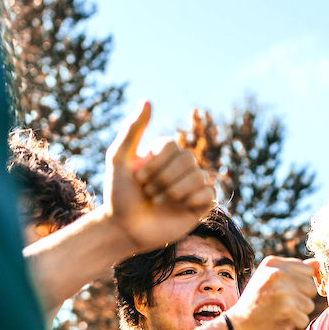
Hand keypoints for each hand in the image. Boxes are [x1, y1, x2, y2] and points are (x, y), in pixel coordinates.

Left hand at [104, 101, 214, 254]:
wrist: (125, 230)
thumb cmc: (118, 195)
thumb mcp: (118, 159)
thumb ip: (133, 130)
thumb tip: (148, 100)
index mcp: (164, 155)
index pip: (173, 146)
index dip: (156, 163)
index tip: (138, 179)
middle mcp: (179, 169)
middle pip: (187, 160)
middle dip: (164, 178)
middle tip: (148, 193)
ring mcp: (191, 187)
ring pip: (199, 176)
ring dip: (174, 190)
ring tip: (158, 202)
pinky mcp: (200, 206)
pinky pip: (209, 194)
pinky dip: (193, 198)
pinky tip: (179, 206)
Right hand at [226, 257, 318, 329]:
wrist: (240, 325)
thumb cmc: (258, 299)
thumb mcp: (270, 277)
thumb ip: (294, 269)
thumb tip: (319, 263)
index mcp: (274, 263)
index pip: (308, 271)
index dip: (300, 283)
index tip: (283, 289)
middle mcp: (278, 275)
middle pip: (311, 288)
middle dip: (301, 298)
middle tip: (281, 303)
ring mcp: (284, 295)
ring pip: (309, 305)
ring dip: (298, 312)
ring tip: (279, 311)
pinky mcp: (288, 314)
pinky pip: (304, 320)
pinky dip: (293, 324)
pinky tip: (278, 321)